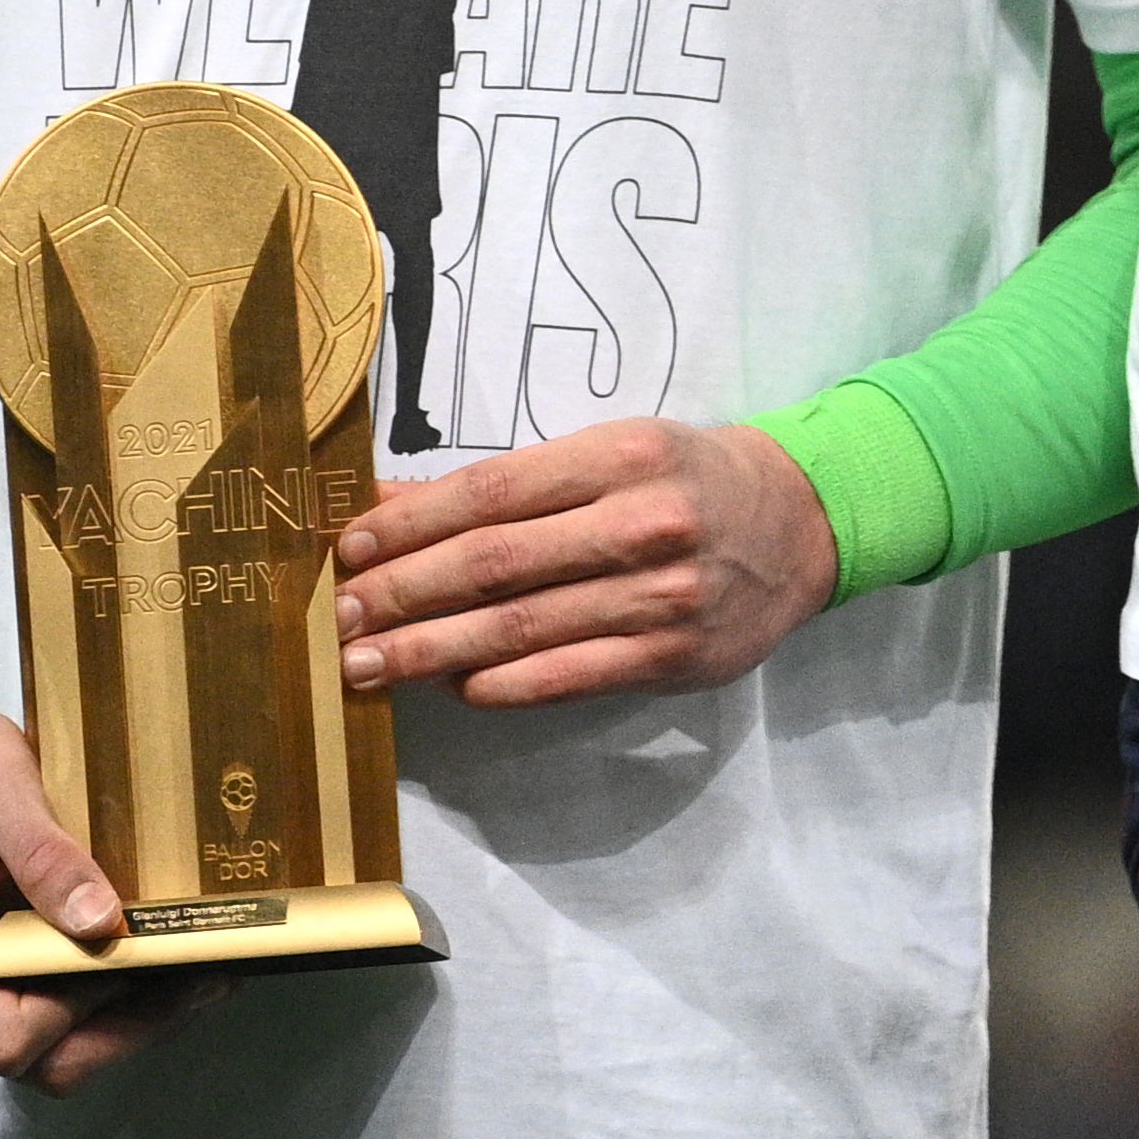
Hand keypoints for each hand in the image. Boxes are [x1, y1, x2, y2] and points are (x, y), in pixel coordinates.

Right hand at [0, 692, 227, 1094]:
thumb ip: (45, 859)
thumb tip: (102, 922)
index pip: (10, 1039)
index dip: (85, 1012)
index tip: (143, 959)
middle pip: (37, 1059)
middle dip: (127, 1027)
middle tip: (206, 978)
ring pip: (45, 1048)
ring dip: (120, 1019)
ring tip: (193, 970)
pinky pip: (37, 1017)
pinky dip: (95, 1000)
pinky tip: (146, 959)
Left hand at [334, 418, 837, 708]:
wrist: (799, 524)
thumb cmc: (684, 477)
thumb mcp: (609, 451)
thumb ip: (510, 484)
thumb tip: (393, 506)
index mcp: (619, 457)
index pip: (492, 492)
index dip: (411, 524)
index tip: (350, 549)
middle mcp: (641, 525)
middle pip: (496, 565)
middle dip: (404, 593)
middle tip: (339, 617)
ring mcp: (659, 599)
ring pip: (520, 630)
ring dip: (429, 651)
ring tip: (366, 663)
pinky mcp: (669, 658)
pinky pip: (563, 677)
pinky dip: (497, 685)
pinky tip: (448, 686)